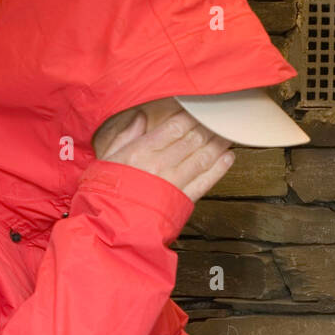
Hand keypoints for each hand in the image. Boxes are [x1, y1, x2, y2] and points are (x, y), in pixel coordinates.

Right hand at [95, 107, 234, 202]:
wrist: (109, 228)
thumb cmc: (105, 194)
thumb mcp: (107, 158)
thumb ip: (125, 136)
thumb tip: (140, 118)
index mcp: (141, 151)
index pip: (174, 127)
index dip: (191, 115)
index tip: (201, 107)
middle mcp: (160, 165)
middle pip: (193, 139)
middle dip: (210, 126)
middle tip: (222, 116)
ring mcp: (173, 184)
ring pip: (203, 157)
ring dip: (219, 143)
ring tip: (229, 132)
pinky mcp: (182, 202)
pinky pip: (205, 182)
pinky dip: (219, 169)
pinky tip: (228, 157)